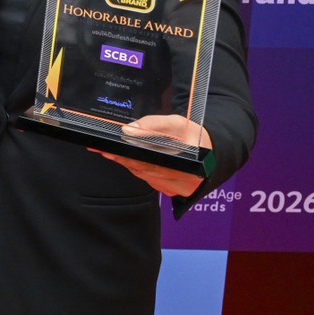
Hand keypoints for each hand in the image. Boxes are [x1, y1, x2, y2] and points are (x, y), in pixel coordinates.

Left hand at [94, 115, 211, 197]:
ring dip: (126, 164)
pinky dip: (136, 168)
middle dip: (121, 159)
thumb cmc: (195, 135)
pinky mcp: (171, 191)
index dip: (128, 157)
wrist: (213, 151)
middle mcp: (183, 182)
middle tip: (101, 149)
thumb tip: (128, 130)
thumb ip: (153, 125)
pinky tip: (124, 159)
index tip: (109, 150)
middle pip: (145, 171)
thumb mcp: (177, 123)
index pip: (151, 163)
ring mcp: (177, 189)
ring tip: (107, 151)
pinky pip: (149, 179)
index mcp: (188, 164)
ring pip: (145, 176)